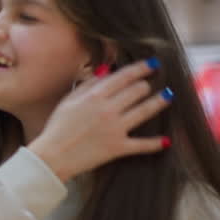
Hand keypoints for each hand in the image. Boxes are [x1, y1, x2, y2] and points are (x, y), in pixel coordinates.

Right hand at [28, 59, 171, 182]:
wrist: (52, 156)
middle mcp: (109, 109)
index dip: (141, 68)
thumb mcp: (68, 100)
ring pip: (145, 110)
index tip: (151, 63)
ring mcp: (116, 128)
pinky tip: (166, 140)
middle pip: (138, 90)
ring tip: (167, 96)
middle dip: (146, 84)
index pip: (124, 76)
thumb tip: (106, 71)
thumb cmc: (57, 127)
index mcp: (95, 96)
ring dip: (159, 101)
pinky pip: (142, 144)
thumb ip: (87, 84)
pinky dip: (156, 143)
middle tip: (150, 83)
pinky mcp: (119, 147)